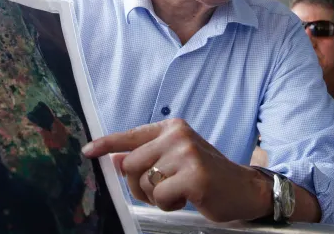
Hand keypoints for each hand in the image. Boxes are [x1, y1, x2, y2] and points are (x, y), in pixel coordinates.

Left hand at [82, 118, 271, 222]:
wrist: (245, 189)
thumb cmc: (207, 175)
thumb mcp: (177, 159)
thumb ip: (148, 156)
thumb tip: (114, 159)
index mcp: (173, 128)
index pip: (131, 135)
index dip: (107, 144)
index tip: (88, 151)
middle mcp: (178, 136)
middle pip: (130, 164)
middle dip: (137, 185)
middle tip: (160, 190)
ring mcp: (186, 154)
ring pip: (143, 182)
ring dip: (155, 196)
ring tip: (178, 193)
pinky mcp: (193, 176)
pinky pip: (159, 196)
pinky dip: (168, 204)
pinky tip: (187, 199)